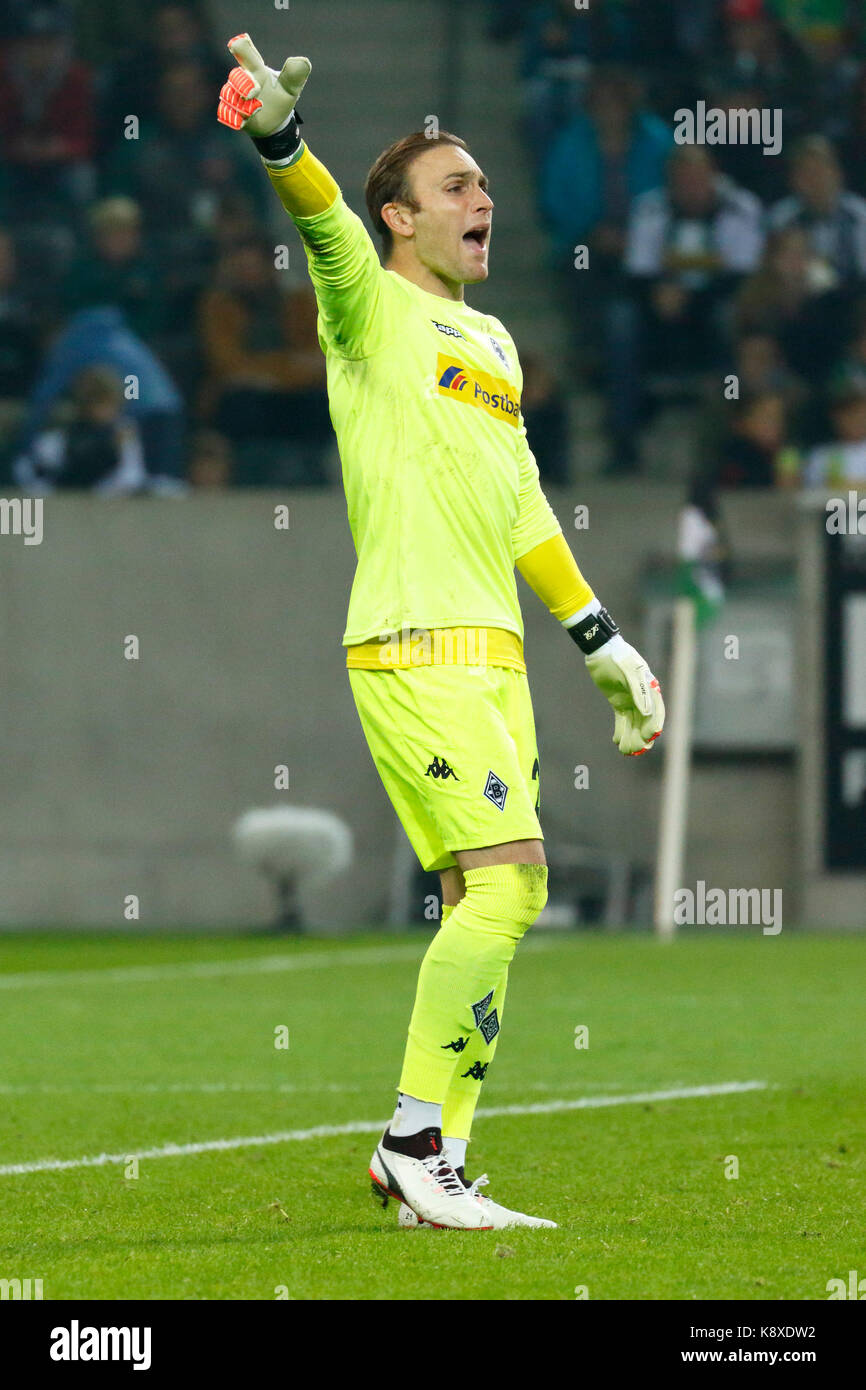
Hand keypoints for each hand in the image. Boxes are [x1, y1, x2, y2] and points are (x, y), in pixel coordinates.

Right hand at [217, 32, 310, 135]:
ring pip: (229, 95)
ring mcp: (236, 97)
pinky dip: (233, 116)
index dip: (240, 47)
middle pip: (236, 76)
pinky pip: (226, 113)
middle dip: (244, 82)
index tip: (236, 44)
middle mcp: (243, 81)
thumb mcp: (291, 88)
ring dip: (240, 101)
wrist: (275, 122)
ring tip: (255, 107)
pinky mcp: (233, 114)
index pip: (246, 54)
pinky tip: (241, 120)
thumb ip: (295, 75)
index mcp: (256, 70)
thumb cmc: (281, 98)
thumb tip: (303, 61)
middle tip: (255, 89)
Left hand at [585, 634, 663, 755]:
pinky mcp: (619, 702)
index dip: (653, 726)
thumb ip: (638, 692)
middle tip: (633, 750)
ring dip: (630, 737)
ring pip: (633, 723)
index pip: (656, 712)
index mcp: (650, 688)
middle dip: (640, 737)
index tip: (648, 738)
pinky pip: (622, 719)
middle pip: (644, 721)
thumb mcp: (628, 672)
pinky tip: (616, 741)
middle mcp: (643, 697)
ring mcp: (631, 700)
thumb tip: (646, 713)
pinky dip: (620, 730)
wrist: (602, 649)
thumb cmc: (618, 657)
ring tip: (624, 751)